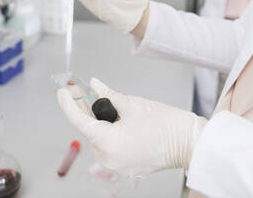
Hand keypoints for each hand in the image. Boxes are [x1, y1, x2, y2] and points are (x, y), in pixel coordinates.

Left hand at [57, 78, 207, 176]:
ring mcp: (116, 166)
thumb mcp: (132, 104)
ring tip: (98, 100)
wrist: (189, 142)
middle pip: (88, 129)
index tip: (63, 91)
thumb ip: (107, 95)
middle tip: (80, 89)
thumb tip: (94, 86)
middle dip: (84, 108)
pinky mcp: (125, 166)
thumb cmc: (166, 124)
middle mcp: (108, 159)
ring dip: (97, 120)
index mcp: (108, 143)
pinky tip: (111, 117)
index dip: (68, 104)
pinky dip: (108, 131)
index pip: (79, 121)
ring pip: (98, 138)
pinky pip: (109, 146)